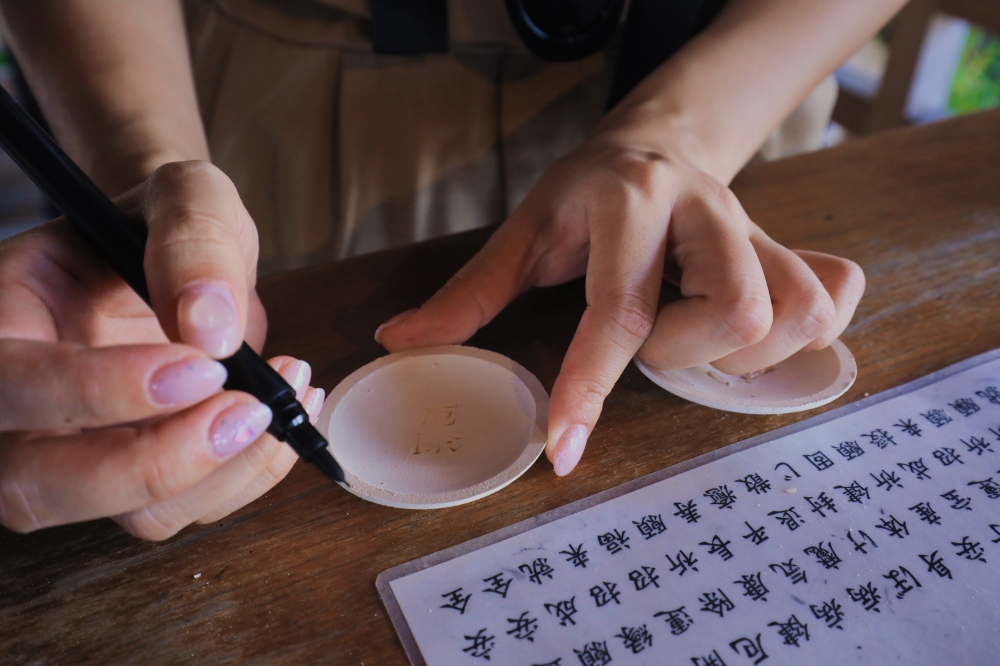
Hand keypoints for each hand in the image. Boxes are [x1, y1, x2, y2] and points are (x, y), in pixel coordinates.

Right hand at [0, 161, 323, 538]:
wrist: (178, 260)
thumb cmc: (163, 223)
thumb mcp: (185, 197)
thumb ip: (193, 240)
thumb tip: (208, 328)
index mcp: (0, 319)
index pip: (9, 384)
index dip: (97, 390)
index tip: (202, 365)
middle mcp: (18, 409)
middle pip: (41, 486)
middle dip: (156, 463)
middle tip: (250, 409)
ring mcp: (73, 456)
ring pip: (125, 515)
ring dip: (219, 474)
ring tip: (284, 399)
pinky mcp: (133, 482)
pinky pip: (184, 510)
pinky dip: (247, 475)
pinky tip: (286, 414)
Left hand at [374, 138, 863, 475]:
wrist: (658, 142)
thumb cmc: (585, 192)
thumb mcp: (524, 231)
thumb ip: (469, 291)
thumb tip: (399, 340)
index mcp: (628, 204)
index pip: (618, 310)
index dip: (589, 387)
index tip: (565, 450)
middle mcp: (704, 211)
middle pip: (737, 312)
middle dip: (684, 353)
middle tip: (651, 340)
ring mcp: (757, 228)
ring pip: (794, 312)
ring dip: (738, 354)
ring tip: (691, 336)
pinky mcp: (790, 244)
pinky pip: (832, 296)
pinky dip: (802, 334)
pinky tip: (753, 335)